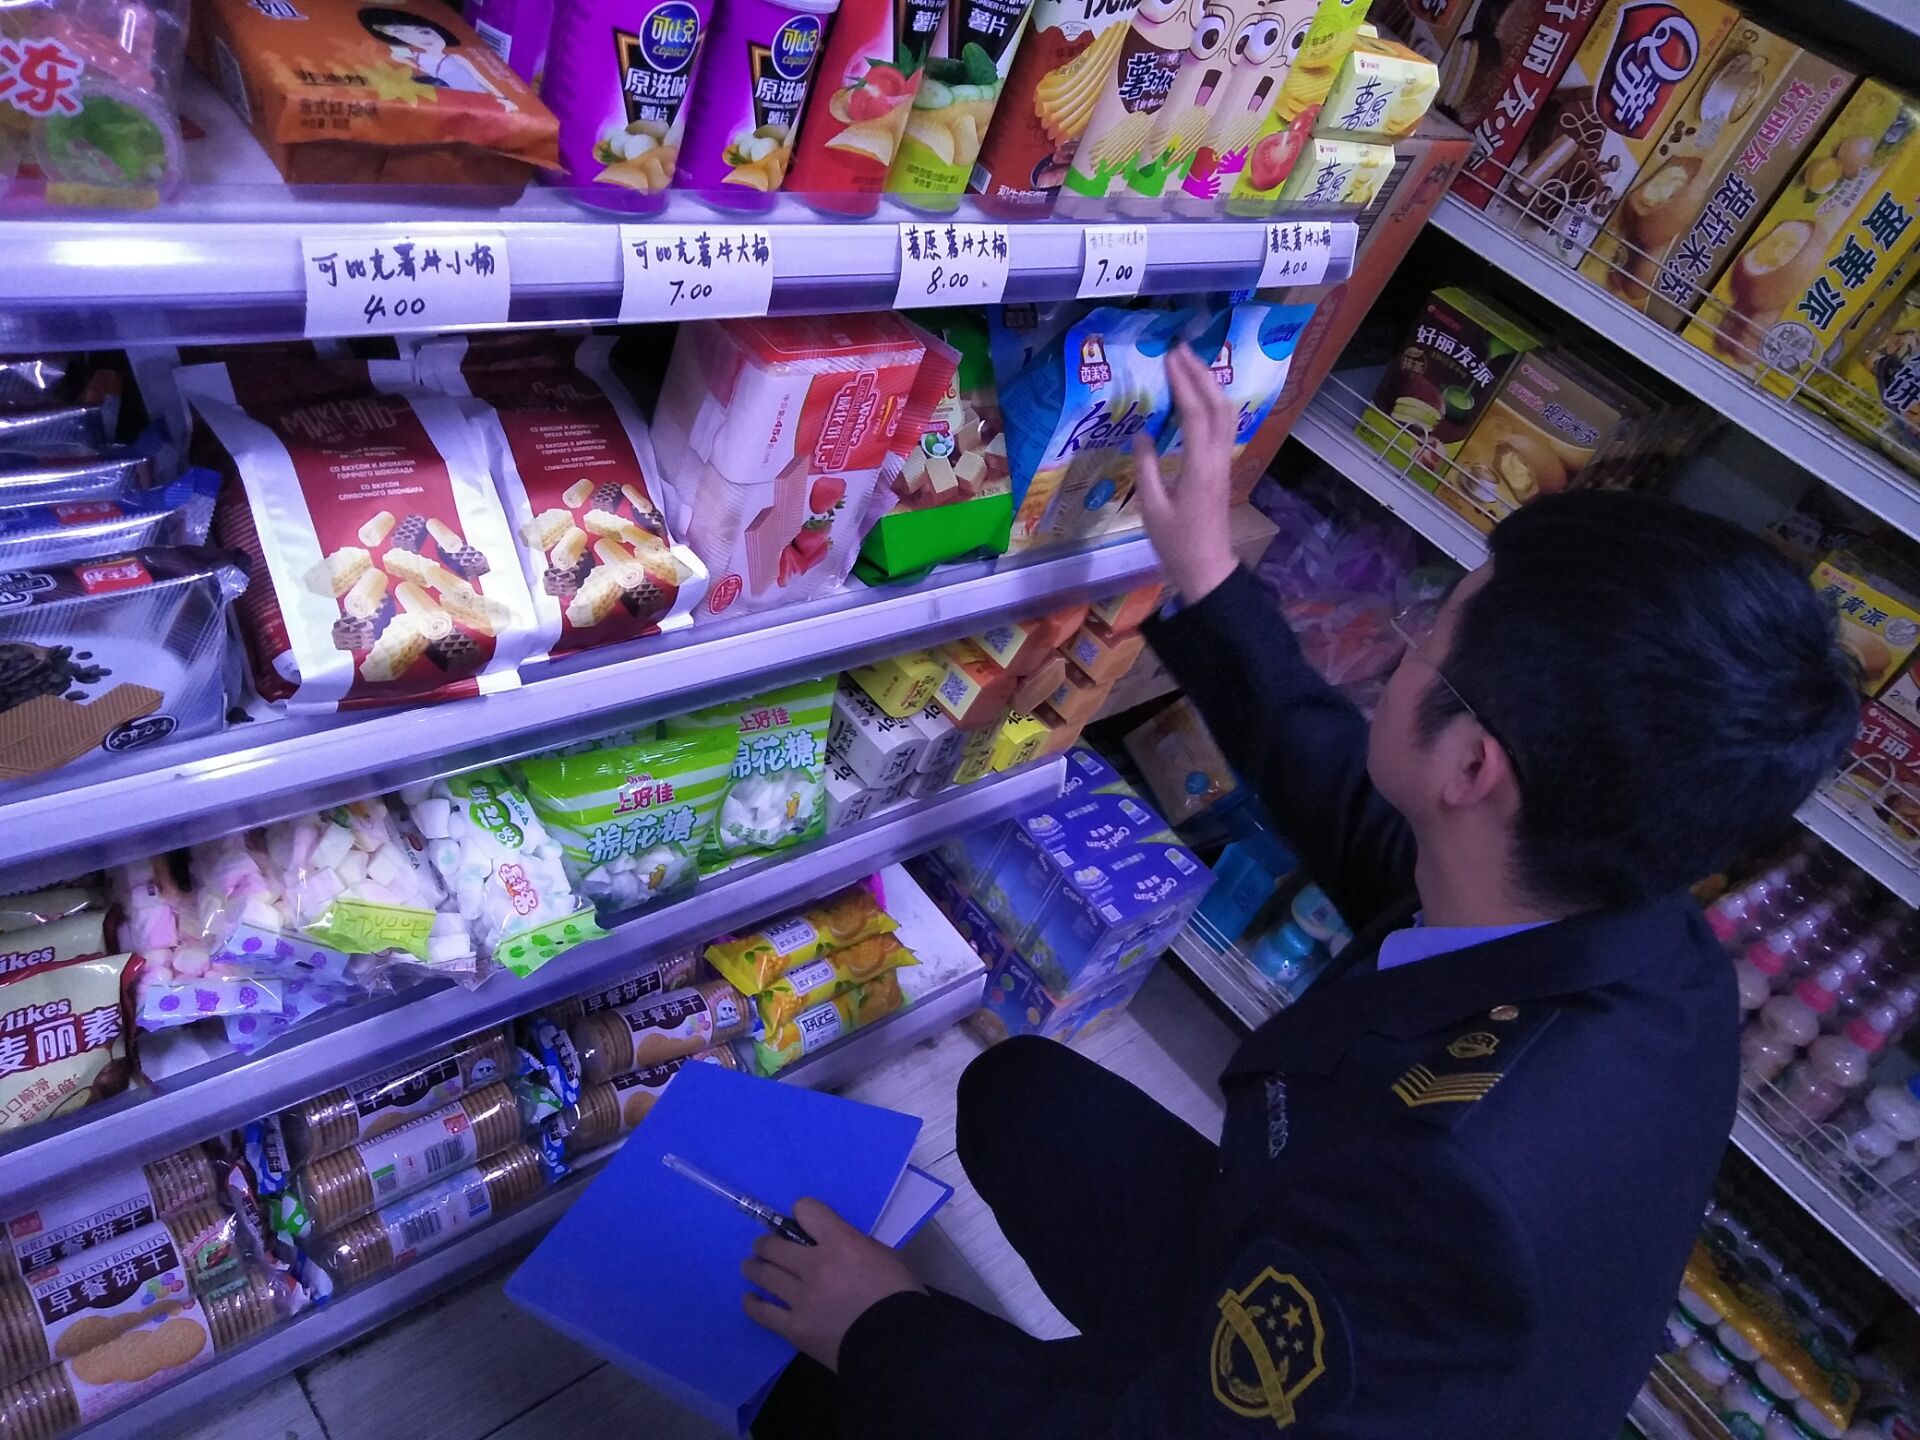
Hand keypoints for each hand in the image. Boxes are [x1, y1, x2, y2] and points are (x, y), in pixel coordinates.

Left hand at [741, 1198, 923, 1370]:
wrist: (897, 1347)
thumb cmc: (899, 1298)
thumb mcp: (887, 1257)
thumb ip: (859, 1246)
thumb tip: (839, 1245)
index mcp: (841, 1243)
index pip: (807, 1211)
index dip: (803, 1211)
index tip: (802, 1218)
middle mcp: (815, 1266)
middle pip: (776, 1245)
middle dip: (767, 1243)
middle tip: (765, 1246)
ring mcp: (801, 1299)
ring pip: (765, 1275)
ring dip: (755, 1267)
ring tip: (751, 1265)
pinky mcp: (795, 1328)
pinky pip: (764, 1314)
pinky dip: (753, 1304)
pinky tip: (750, 1299)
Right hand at [1133, 343, 1238, 604]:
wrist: (1207, 568)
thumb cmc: (1176, 543)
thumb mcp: (1151, 508)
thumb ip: (1146, 468)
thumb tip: (1142, 432)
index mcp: (1200, 467)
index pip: (1195, 414)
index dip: (1183, 383)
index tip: (1169, 358)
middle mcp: (1218, 458)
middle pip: (1218, 405)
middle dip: (1201, 374)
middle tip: (1181, 349)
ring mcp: (1224, 462)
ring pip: (1226, 413)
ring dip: (1210, 385)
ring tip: (1190, 364)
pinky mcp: (1222, 468)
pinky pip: (1223, 426)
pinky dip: (1212, 403)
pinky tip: (1197, 397)